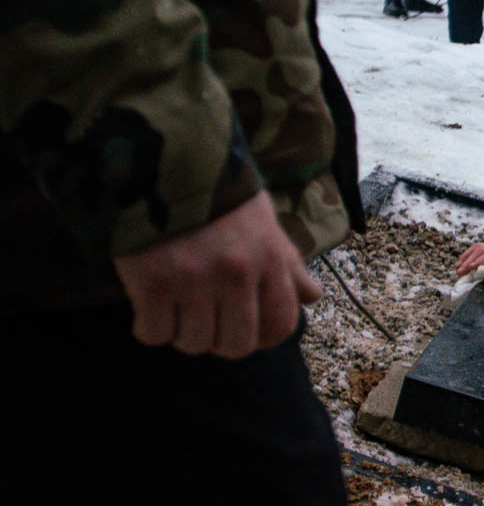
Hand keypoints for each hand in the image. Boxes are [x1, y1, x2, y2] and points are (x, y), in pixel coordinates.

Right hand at [112, 191, 321, 359]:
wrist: (167, 160)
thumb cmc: (221, 195)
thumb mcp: (266, 224)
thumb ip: (288, 265)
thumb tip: (312, 297)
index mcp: (271, 260)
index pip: (281, 326)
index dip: (263, 338)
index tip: (244, 330)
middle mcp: (238, 273)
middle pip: (236, 345)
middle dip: (219, 340)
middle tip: (204, 321)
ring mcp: (195, 280)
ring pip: (193, 343)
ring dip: (182, 333)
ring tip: (176, 308)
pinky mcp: (153, 281)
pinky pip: (153, 333)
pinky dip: (149, 326)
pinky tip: (149, 305)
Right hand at [456, 221, 483, 276]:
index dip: (478, 262)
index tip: (469, 269)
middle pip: (479, 251)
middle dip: (468, 262)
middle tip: (458, 272)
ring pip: (477, 249)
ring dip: (466, 258)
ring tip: (457, 267)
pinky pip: (480, 249)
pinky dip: (471, 254)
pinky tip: (465, 260)